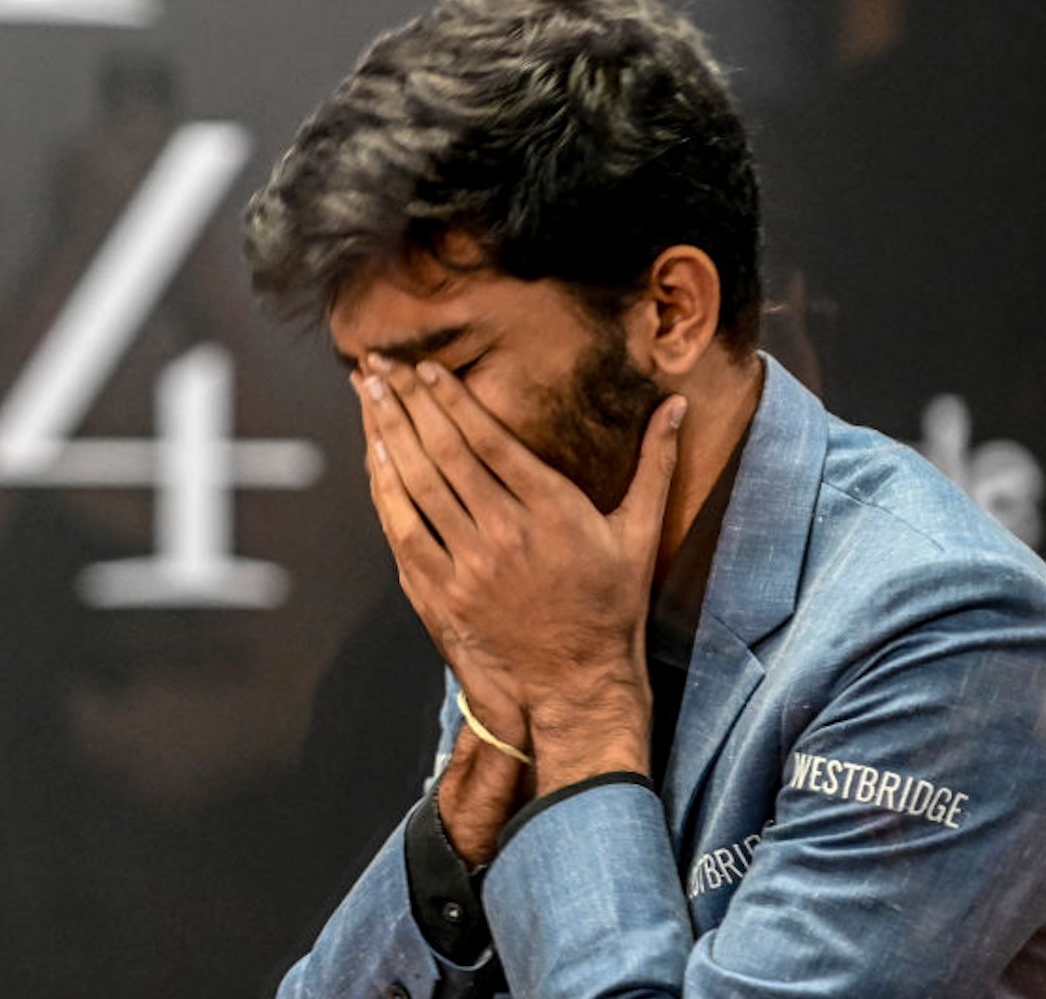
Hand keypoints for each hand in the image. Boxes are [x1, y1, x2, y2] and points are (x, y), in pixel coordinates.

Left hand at [354, 355, 685, 794]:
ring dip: (388, 432)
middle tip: (381, 363)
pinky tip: (374, 453)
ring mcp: (469, 564)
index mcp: (553, 510)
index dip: (454, 399)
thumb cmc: (610, 605)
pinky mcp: (441, 591)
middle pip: (446, 452)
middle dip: (408, 401)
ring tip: (367, 391)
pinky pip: (403, 529)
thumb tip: (678, 406)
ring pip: (418, 484)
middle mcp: (506, 532)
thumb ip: (655, 464)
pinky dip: (385, 487)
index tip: (426, 368)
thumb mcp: (639, 533)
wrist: (575, 681)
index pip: (491, 440)